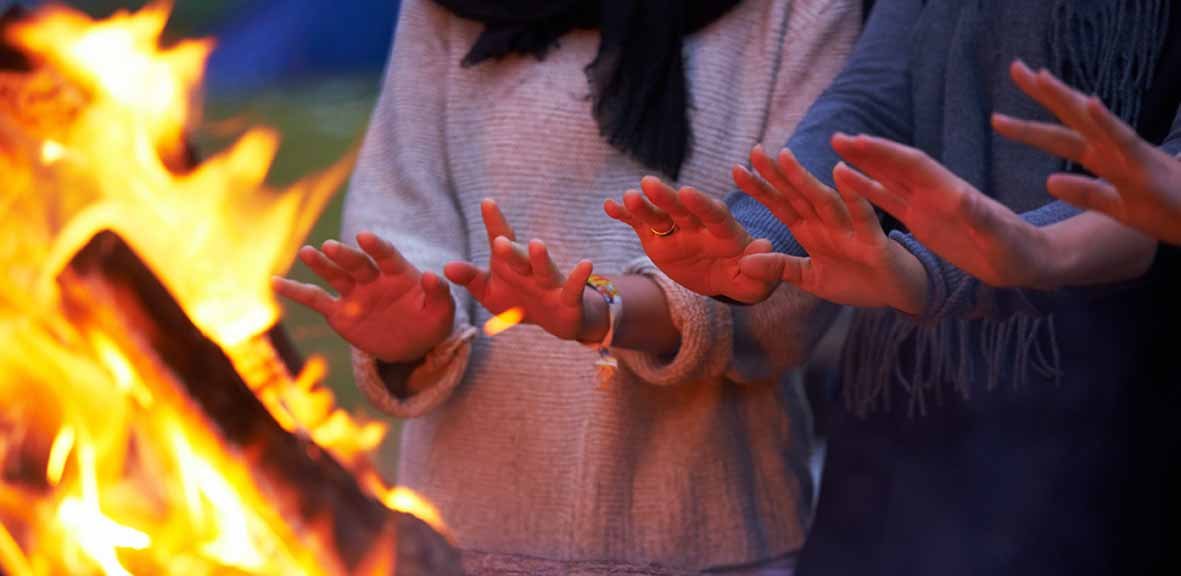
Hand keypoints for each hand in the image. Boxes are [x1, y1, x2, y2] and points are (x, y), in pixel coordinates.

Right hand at [272, 233, 454, 362]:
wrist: (413, 342)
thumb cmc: (431, 321)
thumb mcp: (443, 311)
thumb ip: (440, 293)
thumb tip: (433, 275)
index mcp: (399, 273)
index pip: (386, 255)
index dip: (376, 246)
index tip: (364, 236)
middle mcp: (373, 278)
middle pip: (357, 264)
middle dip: (344, 255)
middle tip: (331, 247)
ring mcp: (354, 293)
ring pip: (334, 275)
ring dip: (321, 264)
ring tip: (307, 252)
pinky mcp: (339, 312)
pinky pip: (315, 300)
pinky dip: (295, 291)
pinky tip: (275, 282)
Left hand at [443, 199, 602, 341]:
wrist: (556, 320)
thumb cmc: (519, 300)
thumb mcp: (490, 292)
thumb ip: (470, 278)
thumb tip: (445, 267)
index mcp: (510, 264)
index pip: (501, 239)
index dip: (494, 222)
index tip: (487, 202)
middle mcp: (530, 269)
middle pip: (519, 258)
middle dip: (510, 250)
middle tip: (499, 240)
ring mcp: (550, 282)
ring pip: (545, 269)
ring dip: (541, 258)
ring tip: (537, 244)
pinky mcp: (568, 299)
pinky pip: (574, 287)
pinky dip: (579, 277)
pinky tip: (586, 263)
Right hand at [604, 176, 776, 302]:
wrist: (724, 278)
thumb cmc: (746, 278)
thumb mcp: (757, 282)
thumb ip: (762, 267)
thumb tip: (763, 247)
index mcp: (725, 230)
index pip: (714, 214)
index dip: (701, 204)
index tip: (688, 193)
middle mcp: (698, 224)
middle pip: (682, 208)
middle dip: (667, 196)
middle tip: (649, 184)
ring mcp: (676, 229)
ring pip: (658, 214)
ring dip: (643, 205)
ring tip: (627, 198)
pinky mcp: (657, 237)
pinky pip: (640, 224)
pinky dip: (625, 215)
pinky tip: (609, 206)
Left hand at [733, 145, 927, 312]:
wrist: (897, 293)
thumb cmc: (855, 280)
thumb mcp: (809, 278)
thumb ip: (779, 268)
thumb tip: (743, 263)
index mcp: (811, 230)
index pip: (781, 205)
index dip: (760, 188)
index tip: (735, 170)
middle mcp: (828, 223)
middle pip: (798, 195)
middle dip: (777, 174)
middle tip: (756, 150)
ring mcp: (850, 229)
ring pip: (824, 200)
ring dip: (805, 180)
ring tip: (786, 158)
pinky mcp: (873, 240)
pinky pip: (862, 216)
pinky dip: (853, 197)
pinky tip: (840, 174)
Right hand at [831, 132, 1056, 288]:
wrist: (1028, 260)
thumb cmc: (1020, 251)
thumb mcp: (1001, 238)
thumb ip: (981, 217)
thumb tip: (961, 197)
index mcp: (952, 192)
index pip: (914, 166)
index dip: (887, 153)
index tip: (859, 142)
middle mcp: (937, 193)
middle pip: (897, 165)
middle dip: (869, 151)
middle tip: (836, 137)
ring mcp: (929, 206)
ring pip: (890, 179)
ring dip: (865, 164)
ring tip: (837, 150)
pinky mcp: (924, 222)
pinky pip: (892, 202)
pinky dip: (870, 191)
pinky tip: (849, 183)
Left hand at [993, 59, 1180, 244]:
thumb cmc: (1168, 211)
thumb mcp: (1117, 207)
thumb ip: (1086, 194)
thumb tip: (1049, 181)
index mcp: (1102, 159)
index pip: (1058, 138)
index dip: (1028, 127)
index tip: (998, 116)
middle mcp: (1112, 150)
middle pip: (1069, 117)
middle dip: (1042, 93)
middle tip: (1014, 67)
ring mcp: (1128, 154)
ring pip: (1090, 121)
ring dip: (1066, 98)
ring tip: (1041, 76)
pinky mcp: (1145, 165)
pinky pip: (1123, 139)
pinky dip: (1106, 121)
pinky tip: (1090, 102)